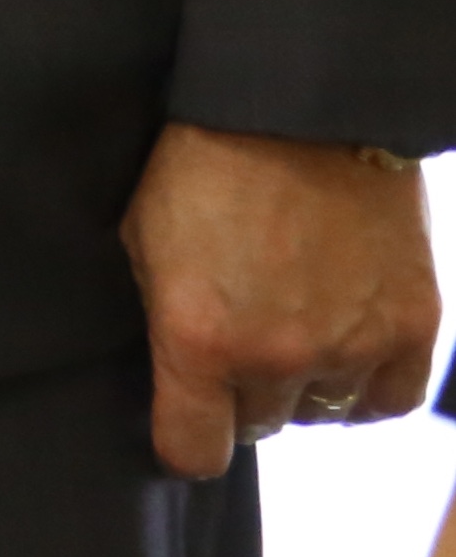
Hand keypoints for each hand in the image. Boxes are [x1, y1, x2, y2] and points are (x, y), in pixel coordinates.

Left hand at [123, 124, 436, 478]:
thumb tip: (173, 376)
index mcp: (197, 340)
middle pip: (257, 425)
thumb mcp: (142, 240)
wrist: (298, 104)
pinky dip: (366, 386)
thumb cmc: (200, 162)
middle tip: (242, 337)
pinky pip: (388, 400)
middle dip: (243, 391)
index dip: (187, 439)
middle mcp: (276, 356)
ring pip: (320, 413)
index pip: (192, 452)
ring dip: (305, 383)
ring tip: (293, 324)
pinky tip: (346, 349)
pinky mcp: (414, 325)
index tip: (188, 420)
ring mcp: (351, 344)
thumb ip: (162, 321)